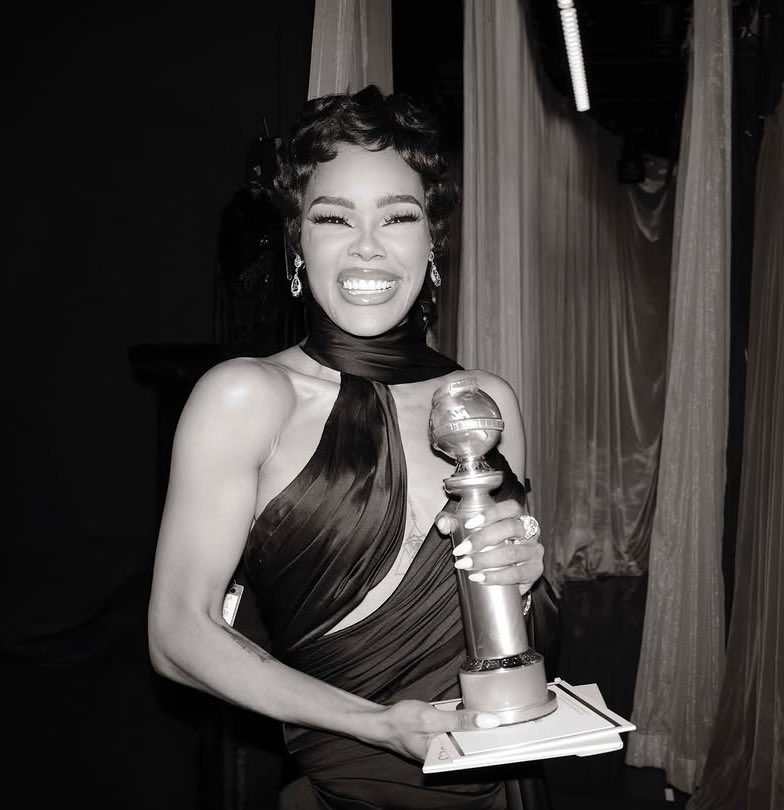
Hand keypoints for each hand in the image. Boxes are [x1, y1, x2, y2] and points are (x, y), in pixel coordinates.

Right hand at [373, 699, 500, 761]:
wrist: (380, 722)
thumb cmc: (401, 720)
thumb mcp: (432, 717)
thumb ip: (460, 721)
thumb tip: (487, 722)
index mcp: (444, 756)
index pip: (476, 754)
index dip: (495, 744)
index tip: (513, 733)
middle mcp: (444, 756)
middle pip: (473, 748)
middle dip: (488, 734)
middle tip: (505, 721)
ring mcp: (440, 748)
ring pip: (466, 741)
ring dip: (478, 730)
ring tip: (495, 718)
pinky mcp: (438, 740)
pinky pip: (457, 734)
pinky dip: (465, 725)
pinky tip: (472, 715)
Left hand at [435, 500, 543, 594]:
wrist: (504, 574)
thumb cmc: (486, 545)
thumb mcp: (468, 531)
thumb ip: (452, 523)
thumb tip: (443, 524)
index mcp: (517, 516)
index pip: (510, 508)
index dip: (491, 513)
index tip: (468, 524)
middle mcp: (531, 531)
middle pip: (510, 528)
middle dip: (482, 539)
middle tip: (461, 550)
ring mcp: (535, 551)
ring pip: (513, 552)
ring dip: (486, 560)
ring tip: (466, 565)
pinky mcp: (535, 571)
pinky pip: (517, 574)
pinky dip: (497, 576)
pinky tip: (480, 578)